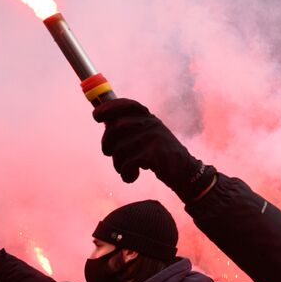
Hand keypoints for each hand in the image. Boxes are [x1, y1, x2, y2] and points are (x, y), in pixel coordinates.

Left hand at [92, 99, 211, 198]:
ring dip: (118, 164)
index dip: (109, 107)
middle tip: (109, 153)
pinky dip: (126, 173)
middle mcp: (152, 124)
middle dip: (107, 143)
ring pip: (119, 149)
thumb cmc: (159, 155)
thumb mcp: (147, 136)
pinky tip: (131, 177)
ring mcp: (154, 137)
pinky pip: (128, 163)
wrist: (185, 173)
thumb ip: (129, 129)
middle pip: (116, 127)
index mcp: (149, 117)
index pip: (128, 104)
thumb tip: (104, 120)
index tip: (96, 116)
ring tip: (125, 169)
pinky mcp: (155, 154)